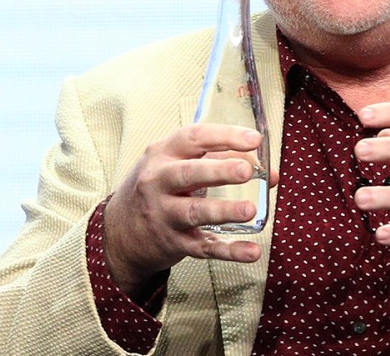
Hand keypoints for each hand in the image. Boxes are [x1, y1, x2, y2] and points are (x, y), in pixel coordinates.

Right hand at [103, 124, 276, 295]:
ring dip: (223, 211)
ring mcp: (164, 214)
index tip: (254, 139)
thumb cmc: (160, 185)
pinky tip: (251, 251)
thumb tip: (269, 173)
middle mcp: (158, 182)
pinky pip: (203, 248)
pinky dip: (229, 251)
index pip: (194, 138)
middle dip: (218, 171)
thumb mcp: (179, 163)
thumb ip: (223, 160)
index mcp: (164, 153)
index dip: (225, 136)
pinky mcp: (174, 243)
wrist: (120, 230)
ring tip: (251, 210)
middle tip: (246, 171)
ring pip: (194, 213)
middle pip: (188, 174)